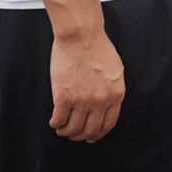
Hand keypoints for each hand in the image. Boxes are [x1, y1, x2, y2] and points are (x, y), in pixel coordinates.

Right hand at [48, 27, 125, 142]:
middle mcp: (100, 101)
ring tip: (63, 128)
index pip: (108, 124)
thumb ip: (112, 89)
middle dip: (81, 136)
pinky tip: (54, 121)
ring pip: (73, 129)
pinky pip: (59, 120)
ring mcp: (82, 101)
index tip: (91, 136)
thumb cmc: (98, 48)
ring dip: (67, 132)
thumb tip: (106, 106)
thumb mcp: (115, 70)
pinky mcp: (63, 97)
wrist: (81, 35)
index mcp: (116, 94)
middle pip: (90, 130)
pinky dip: (56, 124)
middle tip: (74, 134)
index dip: (98, 134)